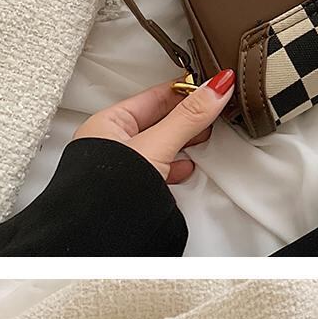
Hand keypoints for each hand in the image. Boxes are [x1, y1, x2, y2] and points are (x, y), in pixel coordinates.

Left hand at [71, 72, 234, 184]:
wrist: (103, 231)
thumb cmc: (110, 189)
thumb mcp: (157, 144)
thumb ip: (188, 117)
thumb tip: (214, 90)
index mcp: (107, 123)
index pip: (153, 97)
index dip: (182, 90)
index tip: (206, 86)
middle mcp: (111, 144)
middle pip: (158, 120)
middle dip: (185, 116)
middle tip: (211, 109)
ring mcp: (122, 168)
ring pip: (160, 146)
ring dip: (182, 142)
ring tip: (202, 135)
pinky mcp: (133, 190)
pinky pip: (159, 169)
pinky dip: (175, 166)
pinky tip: (184, 167)